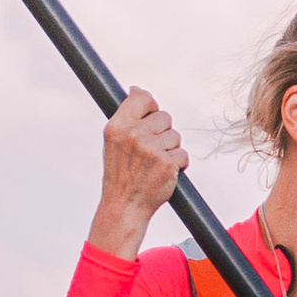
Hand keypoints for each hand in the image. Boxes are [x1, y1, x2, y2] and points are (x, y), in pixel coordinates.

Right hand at [88, 88, 186, 256]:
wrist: (124, 206)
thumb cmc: (120, 173)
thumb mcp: (113, 142)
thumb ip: (126, 116)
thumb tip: (136, 90)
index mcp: (116, 127)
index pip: (142, 98)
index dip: (151, 105)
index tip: (150, 116)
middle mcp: (133, 135)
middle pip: (164, 117)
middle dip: (163, 132)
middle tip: (150, 151)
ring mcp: (151, 149)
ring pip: (176, 136)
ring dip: (170, 149)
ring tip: (154, 164)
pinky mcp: (167, 163)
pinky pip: (183, 154)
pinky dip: (178, 165)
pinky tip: (164, 173)